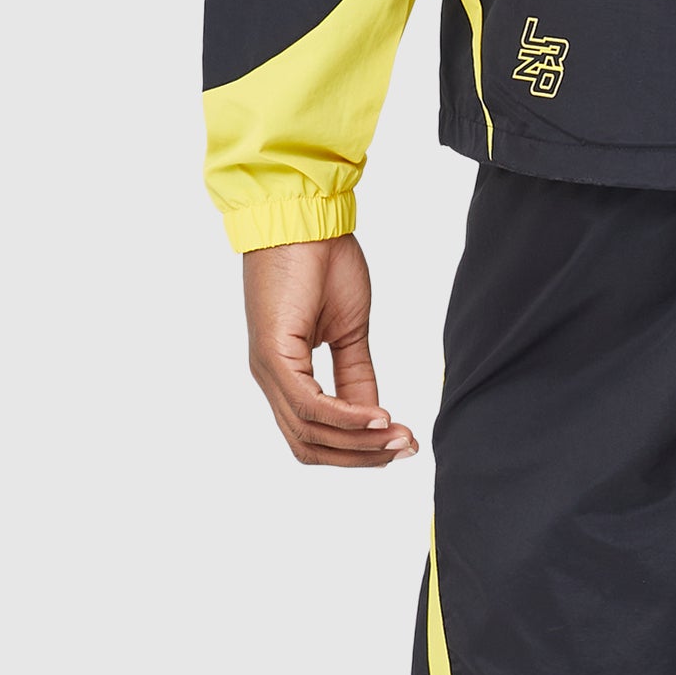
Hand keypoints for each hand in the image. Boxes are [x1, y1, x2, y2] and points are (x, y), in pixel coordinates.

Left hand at [241, 236, 417, 466]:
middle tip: (407, 449)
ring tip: (399, 438)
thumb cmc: (320, 261)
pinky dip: (347, 417)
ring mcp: (268, 368)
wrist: (304, 217)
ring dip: (359, 443)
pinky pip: (309, 404)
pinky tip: (379, 418)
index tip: (403, 446)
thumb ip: (358, 377)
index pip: (315, 434)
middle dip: (361, 456)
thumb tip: (377, 420)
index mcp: (285, 373)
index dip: (358, 450)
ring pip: (309, 433)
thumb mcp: (350, 330)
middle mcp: (270, 378)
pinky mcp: (274, 354)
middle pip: (310, 446)